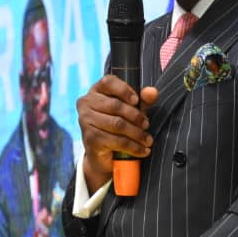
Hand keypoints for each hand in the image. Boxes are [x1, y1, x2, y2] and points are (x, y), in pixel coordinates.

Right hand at [76, 76, 158, 191]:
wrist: (102, 154)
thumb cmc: (117, 125)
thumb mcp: (132, 110)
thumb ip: (143, 99)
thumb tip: (152, 92)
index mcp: (96, 90)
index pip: (108, 82)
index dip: (124, 90)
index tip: (137, 101)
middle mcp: (86, 103)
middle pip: (115, 105)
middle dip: (135, 116)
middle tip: (147, 124)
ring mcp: (85, 121)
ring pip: (117, 124)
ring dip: (137, 134)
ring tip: (148, 140)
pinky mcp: (90, 138)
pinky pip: (117, 141)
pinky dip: (133, 147)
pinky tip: (142, 150)